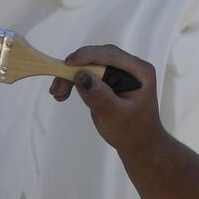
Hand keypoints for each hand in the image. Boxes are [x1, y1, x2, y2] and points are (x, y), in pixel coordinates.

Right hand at [49, 44, 164, 156]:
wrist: (138, 143)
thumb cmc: (132, 132)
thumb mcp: (115, 116)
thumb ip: (100, 96)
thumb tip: (82, 76)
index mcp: (140, 72)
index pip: (111, 55)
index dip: (87, 56)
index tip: (67, 65)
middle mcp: (131, 67)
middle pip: (98, 57)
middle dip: (75, 69)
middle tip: (58, 88)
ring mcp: (120, 72)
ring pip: (90, 64)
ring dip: (71, 75)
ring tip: (58, 93)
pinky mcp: (109, 79)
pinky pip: (88, 73)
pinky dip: (74, 80)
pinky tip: (64, 92)